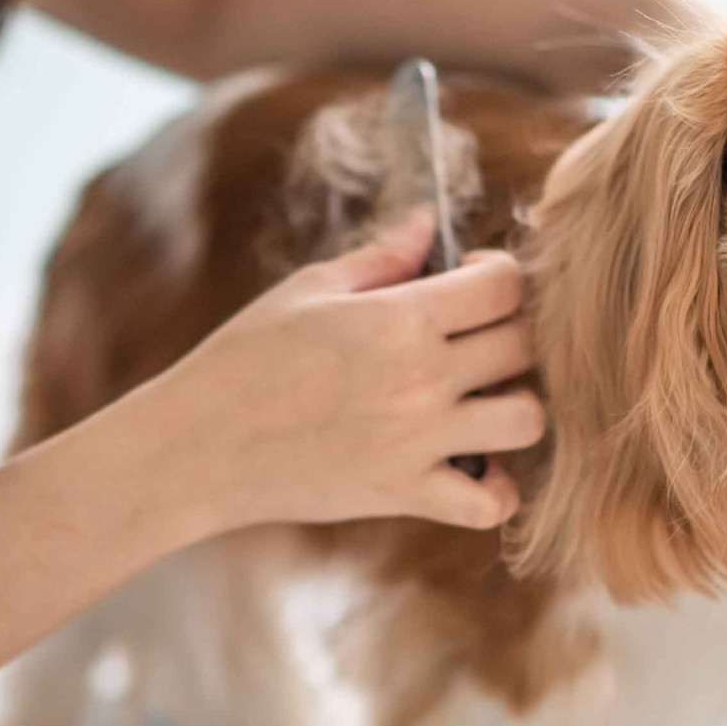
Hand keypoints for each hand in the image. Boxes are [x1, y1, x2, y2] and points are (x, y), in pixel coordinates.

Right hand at [136, 210, 544, 534]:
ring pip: (527, 420)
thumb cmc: (245, 358)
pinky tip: (471, 465)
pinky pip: (489, 503)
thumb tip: (430, 222)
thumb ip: (381, 257)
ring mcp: (417, 441)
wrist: (199, 445)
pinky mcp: (405, 494)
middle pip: (524, 346)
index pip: (503, 285)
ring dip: (516, 405)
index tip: (471, 280)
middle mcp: (420, 379)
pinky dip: (494, 488)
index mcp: (398, 318)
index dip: (498, 274)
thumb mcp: (308, 291)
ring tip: (480, 400)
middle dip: (510, 332)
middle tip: (475, 338)